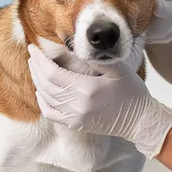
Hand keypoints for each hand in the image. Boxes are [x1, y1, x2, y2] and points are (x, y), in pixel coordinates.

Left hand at [27, 45, 171, 157]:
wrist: (139, 120)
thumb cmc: (131, 92)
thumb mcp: (118, 69)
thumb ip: (97, 58)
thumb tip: (77, 47)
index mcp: (87, 89)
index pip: (52, 73)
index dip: (40, 60)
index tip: (33, 48)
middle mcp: (77, 105)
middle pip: (45, 85)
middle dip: (35, 67)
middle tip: (32, 53)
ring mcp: (75, 117)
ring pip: (45, 98)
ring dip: (37, 81)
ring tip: (34, 67)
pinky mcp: (75, 124)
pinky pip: (51, 114)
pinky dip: (42, 101)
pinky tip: (41, 91)